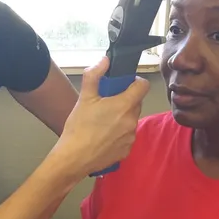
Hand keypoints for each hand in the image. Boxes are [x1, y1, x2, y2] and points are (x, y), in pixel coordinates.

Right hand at [55, 58, 148, 177]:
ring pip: (131, 121)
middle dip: (125, 101)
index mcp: (124, 105)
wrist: (74, 158)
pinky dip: (119, 134)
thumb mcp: (84, 98)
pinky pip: (127, 137)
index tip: (124, 85)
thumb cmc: (79, 127)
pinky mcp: (127, 151)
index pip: (143, 86)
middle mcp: (132, 121)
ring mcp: (131, 137)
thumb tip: (105, 60)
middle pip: (136, 104)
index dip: (135, 82)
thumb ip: (94, 75)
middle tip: (107, 104)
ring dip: (122, 118)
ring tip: (103, 123)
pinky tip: (104, 137)